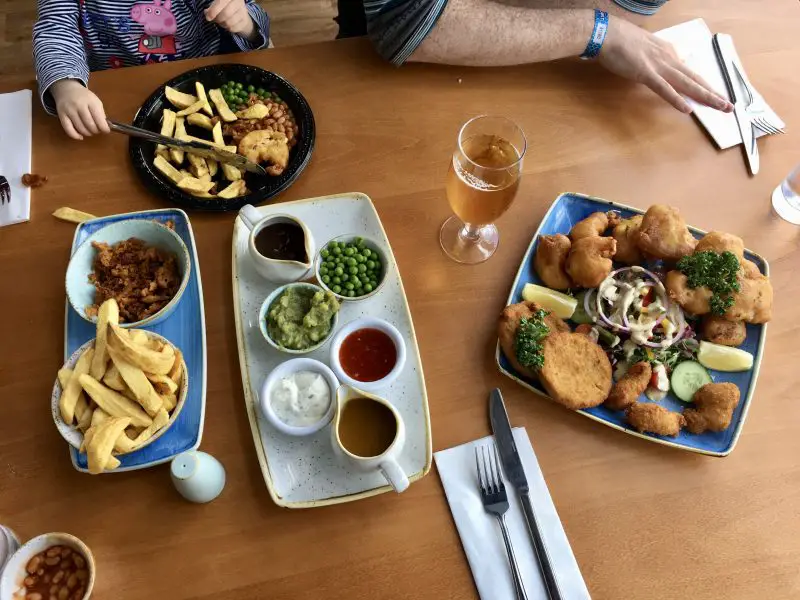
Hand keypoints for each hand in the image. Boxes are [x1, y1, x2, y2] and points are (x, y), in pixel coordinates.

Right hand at [50, 80, 109, 139]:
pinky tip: (80, 137)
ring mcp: (69, 110)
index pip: (99, 119)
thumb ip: (101, 113)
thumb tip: (105, 127)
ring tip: (90, 131)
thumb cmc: (84, 97)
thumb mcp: (95, 101)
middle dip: (96, 131)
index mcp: (91, 101)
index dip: (104, 128)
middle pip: (90, 125)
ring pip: (80, 128)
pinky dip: (75, 136)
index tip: (106, 131)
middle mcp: (79, 105)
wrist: (67, 89)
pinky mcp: (61, 115)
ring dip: (87, 133)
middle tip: (97, 130)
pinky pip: (68, 129)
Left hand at [205, 0, 256, 40]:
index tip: (208, 17)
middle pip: (226, 14)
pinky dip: (228, 28)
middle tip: (215, 19)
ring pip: (229, 22)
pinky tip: (228, 24)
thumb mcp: (217, 4)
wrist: (239, 13)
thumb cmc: (224, 6)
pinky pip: (233, 28)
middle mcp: (238, 2)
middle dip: (218, 19)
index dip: (214, 10)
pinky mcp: (245, 21)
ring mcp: (243, 12)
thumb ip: (211, 8)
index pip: (221, 2)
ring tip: (222, 21)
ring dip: (223, 24)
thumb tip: (207, 13)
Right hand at [599, 17, 732, 113]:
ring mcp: (658, 66)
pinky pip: (664, 89)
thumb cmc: (620, 41)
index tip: (715, 95)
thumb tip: (659, 68)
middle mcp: (669, 59)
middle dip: (713, 93)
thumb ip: (654, 59)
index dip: (704, 85)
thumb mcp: (643, 50)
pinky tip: (687, 109)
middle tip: (729, 105)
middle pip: (695, 79)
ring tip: (720, 106)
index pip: (689, 73)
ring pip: (686, 84)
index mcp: (668, 54)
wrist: (607, 33)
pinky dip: (676, 99)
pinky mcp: (645, 73)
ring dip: (704, 96)